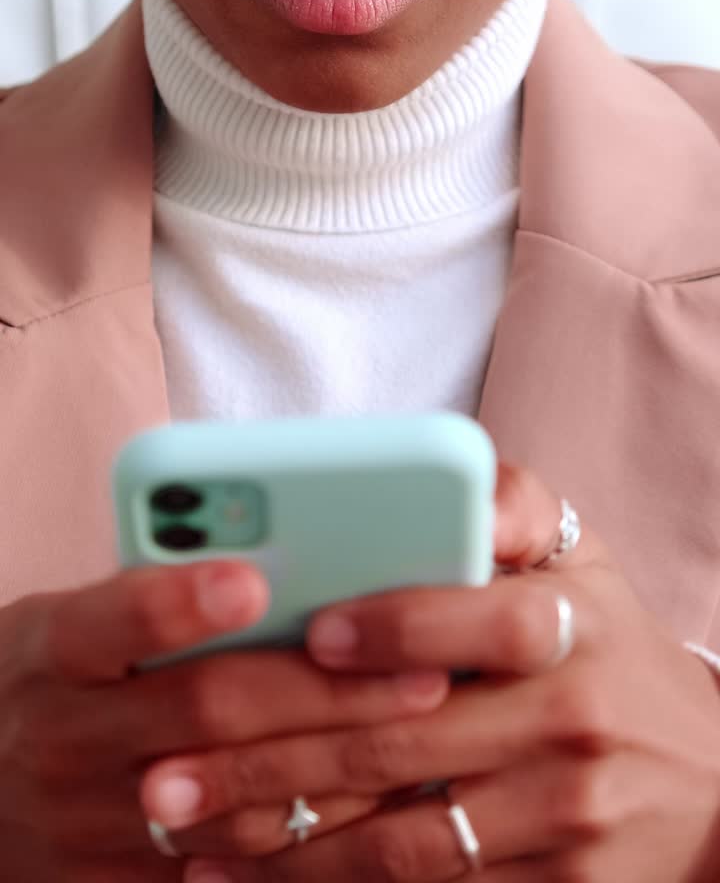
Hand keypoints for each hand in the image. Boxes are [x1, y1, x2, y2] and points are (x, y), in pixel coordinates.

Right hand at [0, 559, 446, 880]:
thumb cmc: (45, 678)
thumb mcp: (67, 622)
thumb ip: (149, 595)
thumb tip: (284, 560)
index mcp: (50, 652)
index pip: (112, 620)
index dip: (180, 601)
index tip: (255, 580)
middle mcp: (64, 739)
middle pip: (203, 709)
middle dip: (320, 690)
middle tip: (420, 671)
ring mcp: (87, 825)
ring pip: (232, 803)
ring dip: (335, 773)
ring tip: (420, 740)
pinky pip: (226, 871)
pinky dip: (301, 841)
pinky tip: (371, 807)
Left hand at [179, 466, 719, 882]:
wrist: (710, 778)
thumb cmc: (610, 643)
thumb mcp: (581, 559)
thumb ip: (508, 505)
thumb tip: (429, 469)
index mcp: (574, 621)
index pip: (485, 619)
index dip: (398, 627)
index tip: (311, 633)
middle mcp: (571, 718)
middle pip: (404, 741)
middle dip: (273, 757)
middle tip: (168, 768)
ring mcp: (563, 815)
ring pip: (398, 838)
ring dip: (278, 841)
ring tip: (184, 831)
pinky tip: (251, 881)